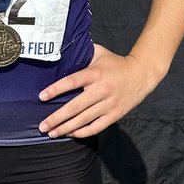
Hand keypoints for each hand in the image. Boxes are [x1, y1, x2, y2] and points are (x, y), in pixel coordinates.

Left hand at [38, 43, 158, 139]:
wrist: (142, 74)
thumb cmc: (115, 63)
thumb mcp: (99, 53)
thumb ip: (82, 53)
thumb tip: (61, 50)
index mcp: (95, 73)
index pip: (72, 81)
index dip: (56, 89)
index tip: (42, 97)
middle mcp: (101, 89)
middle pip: (75, 106)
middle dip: (57, 117)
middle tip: (42, 126)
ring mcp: (109, 104)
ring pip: (84, 119)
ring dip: (66, 127)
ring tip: (52, 132)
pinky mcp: (115, 115)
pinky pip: (96, 127)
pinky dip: (83, 132)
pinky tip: (71, 133)